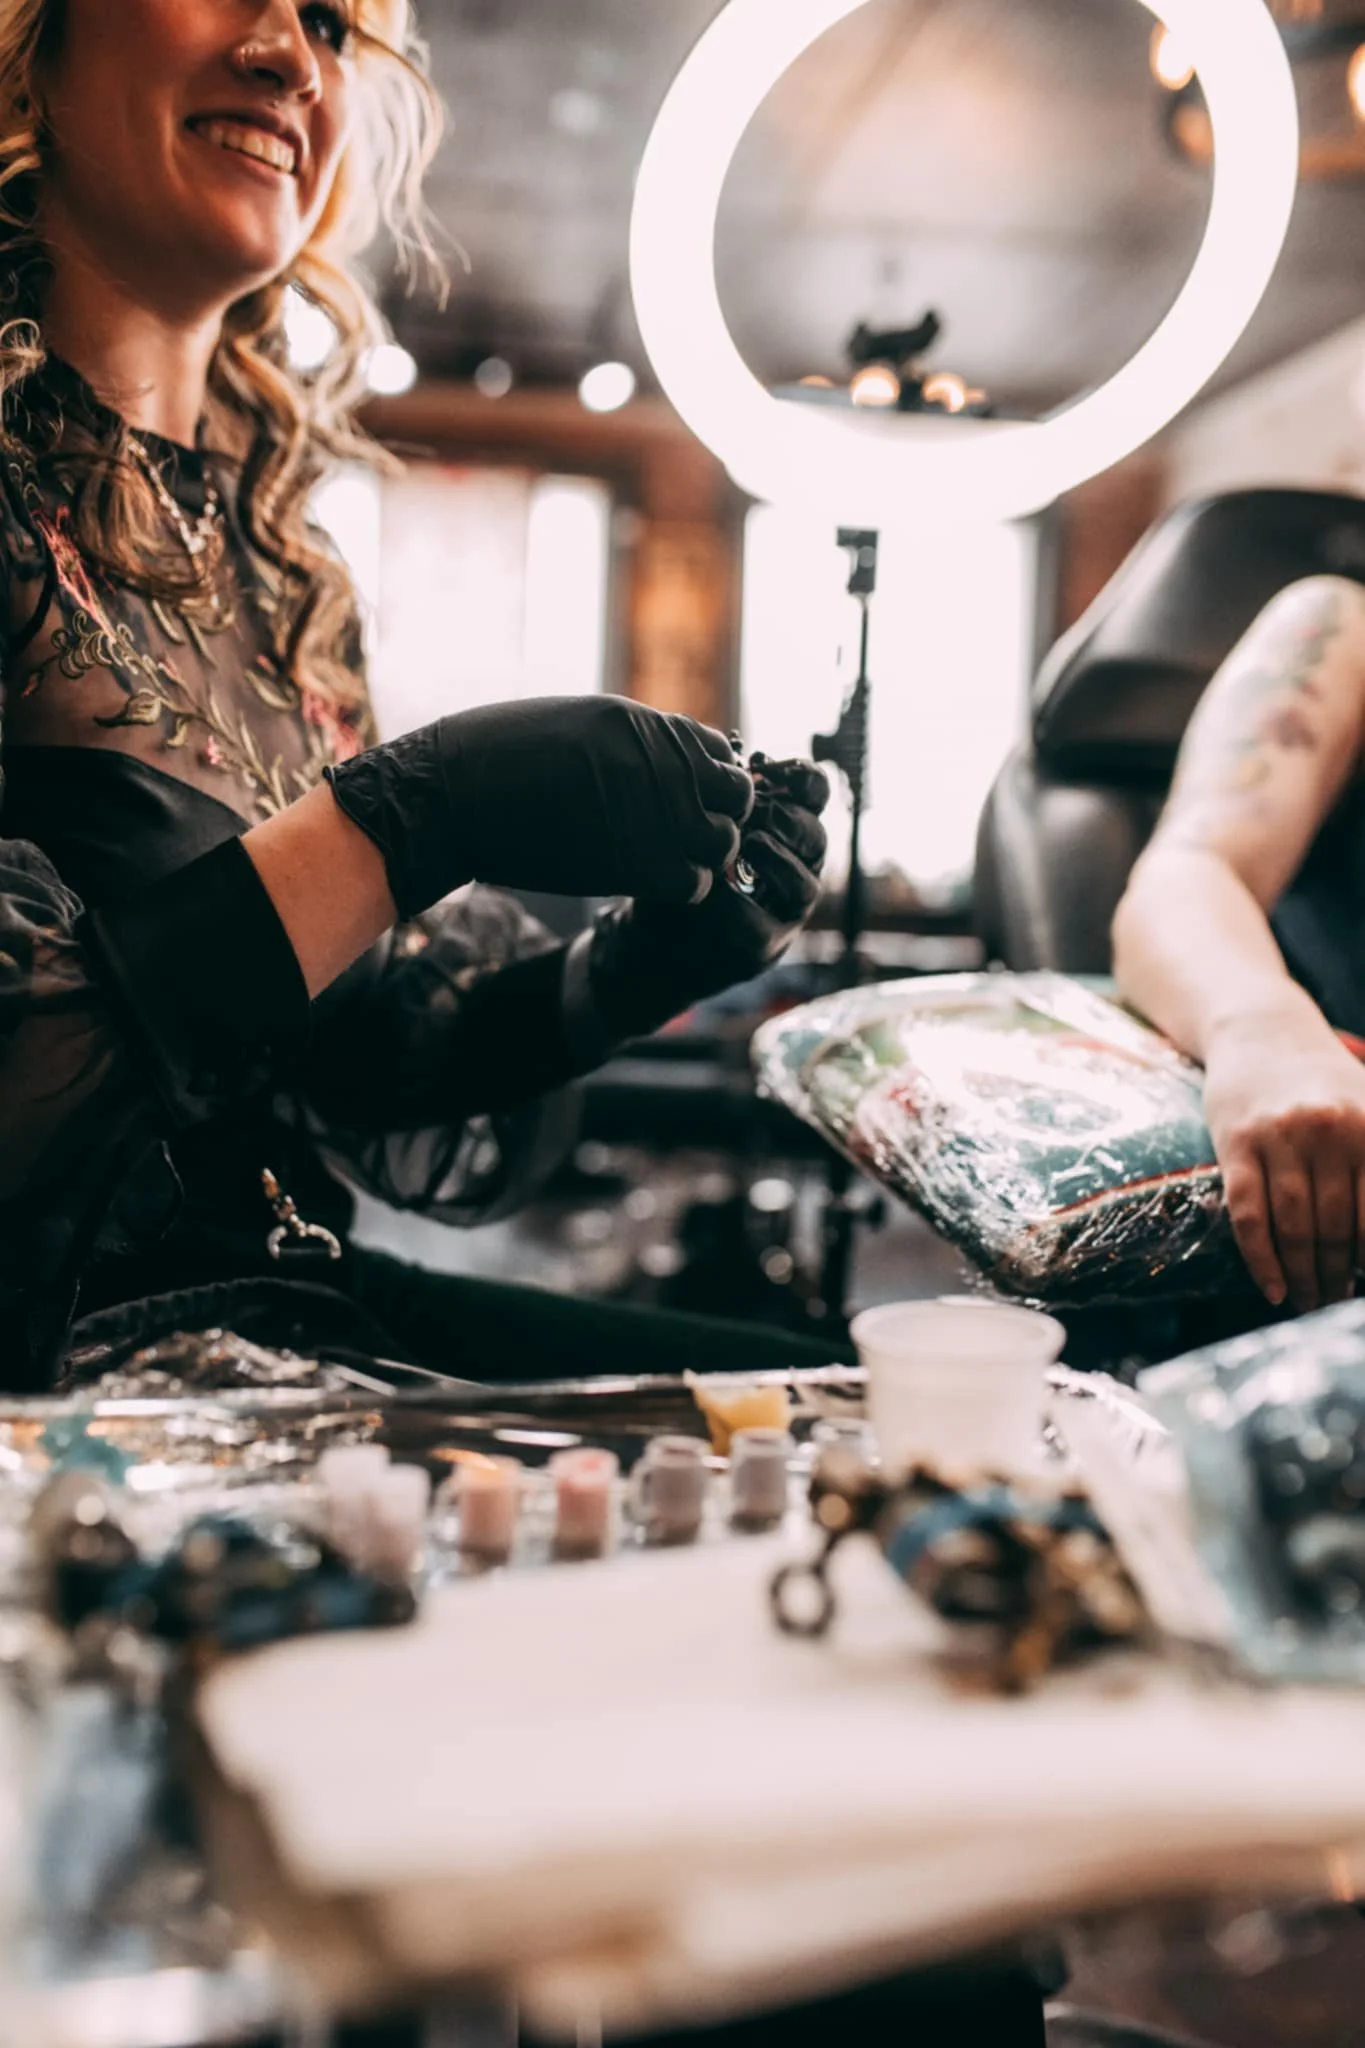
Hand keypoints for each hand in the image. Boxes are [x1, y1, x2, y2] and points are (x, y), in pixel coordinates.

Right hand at [324, 697, 754, 918]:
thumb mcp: (575, 724)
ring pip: (723, 843)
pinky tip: (650, 883)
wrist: (455, 794)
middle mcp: (662, 764)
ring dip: (703, 857)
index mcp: (644, 724)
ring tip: (667, 861)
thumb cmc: (497, 756)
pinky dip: (682, 889)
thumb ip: (628, 741)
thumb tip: (656, 759)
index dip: (708, 780)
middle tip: (686, 835)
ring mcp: (656, 813)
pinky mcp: (638, 864)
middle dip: (719, 816)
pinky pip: (695, 884)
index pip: (718, 752)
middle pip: (736, 796)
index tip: (686, 800)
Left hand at [582, 756, 829, 1040]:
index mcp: (786, 829)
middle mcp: (797, 869)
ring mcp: (784, 914)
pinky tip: (713, 890)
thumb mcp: (691, 823)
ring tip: (742, 847)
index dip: (803, 778)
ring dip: (775, 860)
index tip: (768, 766)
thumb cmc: (675, 867)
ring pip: (806, 885)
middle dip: (787, 820)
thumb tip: (727, 749)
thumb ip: (713, 793)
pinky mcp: (762, 949)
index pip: (816, 795)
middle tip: (751, 813)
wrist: (650, 937)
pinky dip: (737, 906)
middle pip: (818, 838)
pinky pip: (762, 926)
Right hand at [1203, 1004, 1364, 1309]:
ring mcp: (1277, 1137)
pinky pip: (1248, 1213)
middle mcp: (1327, 1130)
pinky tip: (1273, 1288)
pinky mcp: (1235, 1143)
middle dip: (1338, 1276)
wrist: (1261, 1031)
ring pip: (1294, 1226)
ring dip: (1303, 1275)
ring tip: (1309, 1301)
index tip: (1364, 1286)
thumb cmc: (1323, 1081)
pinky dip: (1261, 1259)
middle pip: (1337, 1227)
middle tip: (1335, 1304)